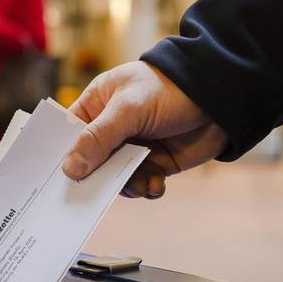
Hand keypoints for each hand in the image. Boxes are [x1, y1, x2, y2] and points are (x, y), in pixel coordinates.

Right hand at [62, 61, 227, 197]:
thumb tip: (69, 168)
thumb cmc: (169, 89)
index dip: (63, 156)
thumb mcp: (128, 109)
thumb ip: (99, 138)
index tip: (59, 179)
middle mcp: (112, 128)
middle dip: (97, 177)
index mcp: (97, 105)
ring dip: (127, 185)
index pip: (70, 134)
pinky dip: (147, 188)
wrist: (223, 96)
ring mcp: (133, 146)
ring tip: (141, 183)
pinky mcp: (155, 162)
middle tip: (99, 192)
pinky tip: (156, 185)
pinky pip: (141, 182)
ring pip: (115, 176)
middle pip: (91, 160)